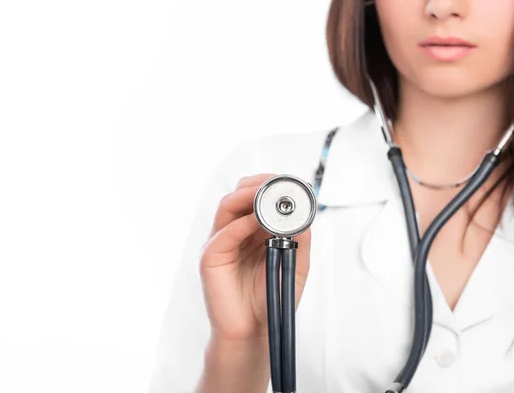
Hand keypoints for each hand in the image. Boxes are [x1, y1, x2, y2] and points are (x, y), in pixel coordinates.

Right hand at [200, 173, 311, 342]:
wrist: (254, 331)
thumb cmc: (271, 299)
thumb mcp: (295, 264)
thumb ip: (299, 238)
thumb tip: (303, 213)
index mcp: (253, 231)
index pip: (257, 196)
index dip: (271, 185)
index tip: (292, 182)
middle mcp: (234, 232)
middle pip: (239, 194)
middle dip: (259, 184)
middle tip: (280, 183)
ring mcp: (220, 242)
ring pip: (227, 205)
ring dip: (248, 195)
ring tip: (269, 195)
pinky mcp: (210, 257)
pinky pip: (223, 233)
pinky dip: (241, 223)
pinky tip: (258, 219)